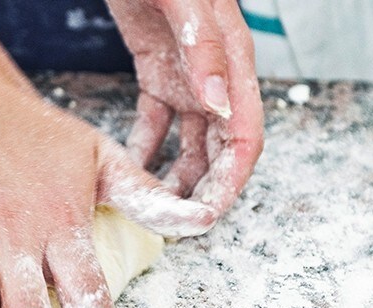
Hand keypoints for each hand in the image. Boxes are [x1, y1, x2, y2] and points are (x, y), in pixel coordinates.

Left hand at [106, 0, 264, 213]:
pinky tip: (128, 167)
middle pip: (219, 148)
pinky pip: (155, 121)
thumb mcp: (188, 6)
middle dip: (204, 188)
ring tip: (152, 204)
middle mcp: (214, 78)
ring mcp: (187, 78)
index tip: (210, 213)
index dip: (232, 180)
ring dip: (175, 174)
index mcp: (233, 66)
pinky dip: (145, 147)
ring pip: (189, 141)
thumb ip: (205, 52)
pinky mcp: (157, 72)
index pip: (245, 137)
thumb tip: (218, 106)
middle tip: (179, 222)